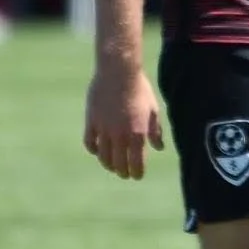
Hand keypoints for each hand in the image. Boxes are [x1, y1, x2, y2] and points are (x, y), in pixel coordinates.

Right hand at [83, 62, 163, 179]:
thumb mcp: (153, 110)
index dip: (137, 173)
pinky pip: (90, 143)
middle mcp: (120, 135)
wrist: (118, 72)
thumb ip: (155, 131)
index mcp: (138, 134)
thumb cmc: (139, 89)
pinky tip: (97, 150)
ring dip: (108, 164)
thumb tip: (159, 148)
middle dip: (123, 172)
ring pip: (103, 157)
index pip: (136, 164)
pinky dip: (93, 149)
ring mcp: (104, 129)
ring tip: (112, 165)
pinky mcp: (91, 121)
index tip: (137, 175)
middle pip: (119, 164)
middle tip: (124, 173)